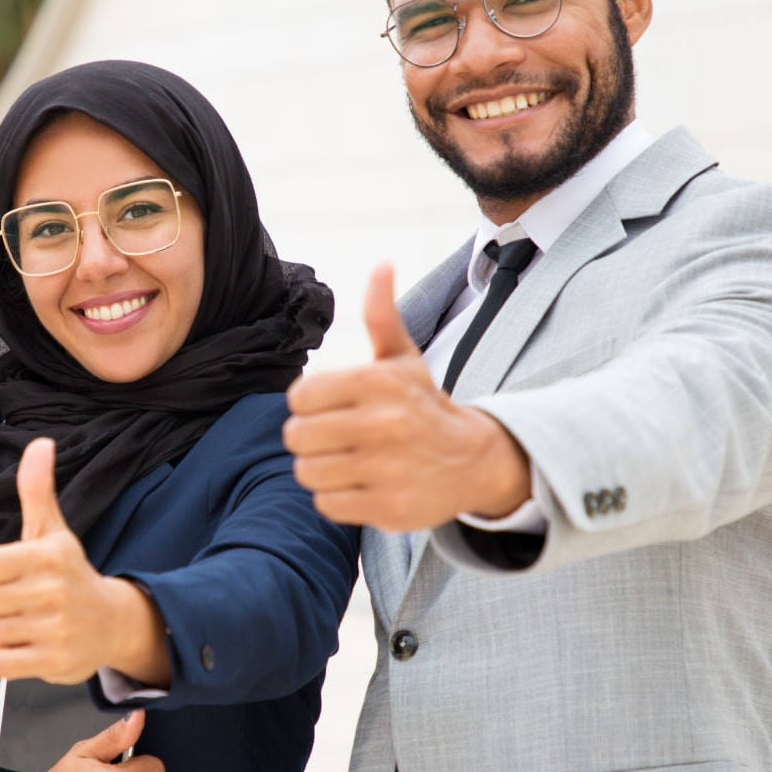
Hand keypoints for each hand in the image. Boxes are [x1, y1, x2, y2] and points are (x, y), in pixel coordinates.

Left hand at [0, 438, 169, 685]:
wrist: (113, 623)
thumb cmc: (70, 573)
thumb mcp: (53, 531)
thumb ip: (37, 488)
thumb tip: (39, 442)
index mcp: (46, 556)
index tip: (7, 574)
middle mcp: (52, 591)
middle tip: (17, 601)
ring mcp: (54, 629)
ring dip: (0, 632)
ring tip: (25, 623)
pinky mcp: (54, 662)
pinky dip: (7, 660)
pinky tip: (29, 646)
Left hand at [283, 264, 530, 530]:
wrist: (474, 459)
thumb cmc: (422, 404)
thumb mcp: (403, 359)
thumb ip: (382, 314)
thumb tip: (382, 264)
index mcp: (376, 382)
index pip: (298, 398)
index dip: (307, 404)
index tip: (329, 407)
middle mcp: (381, 425)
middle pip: (296, 437)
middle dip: (310, 438)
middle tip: (334, 437)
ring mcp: (385, 469)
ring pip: (307, 473)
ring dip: (320, 469)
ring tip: (347, 461)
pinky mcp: (387, 508)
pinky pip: (326, 505)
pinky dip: (336, 498)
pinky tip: (360, 485)